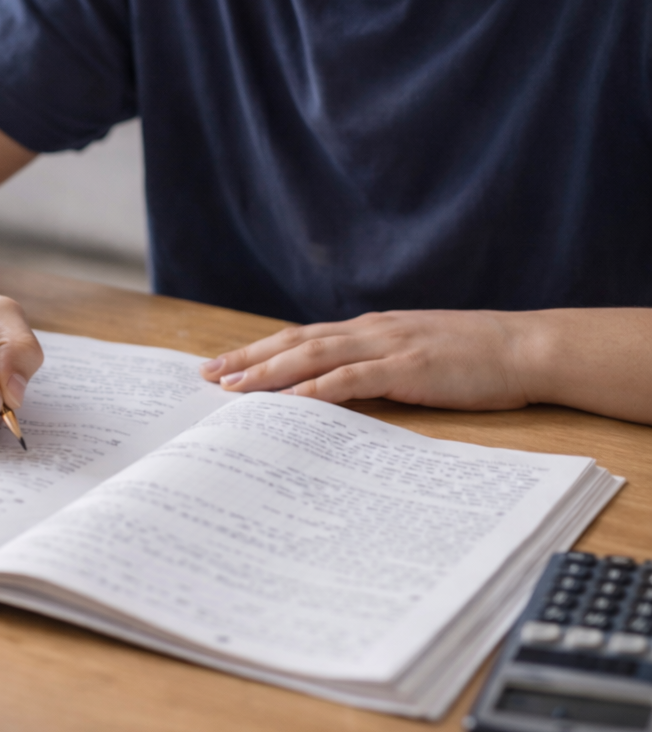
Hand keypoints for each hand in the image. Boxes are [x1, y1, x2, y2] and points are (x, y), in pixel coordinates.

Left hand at [200, 310, 531, 411]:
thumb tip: (343, 393)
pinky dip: (316, 388)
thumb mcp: (418, 357)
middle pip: (295, 342)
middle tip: (207, 375)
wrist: (524, 347)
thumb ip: (380, 368)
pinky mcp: (405, 366)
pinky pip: (351, 378)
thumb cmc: (475, 359)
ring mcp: (387, 345)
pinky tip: (289, 401)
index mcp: (371, 330)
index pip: (303, 337)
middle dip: (248, 358)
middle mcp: (370, 331)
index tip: (224, 364)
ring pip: (312, 355)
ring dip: (269, 371)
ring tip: (233, 387)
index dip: (261, 350)